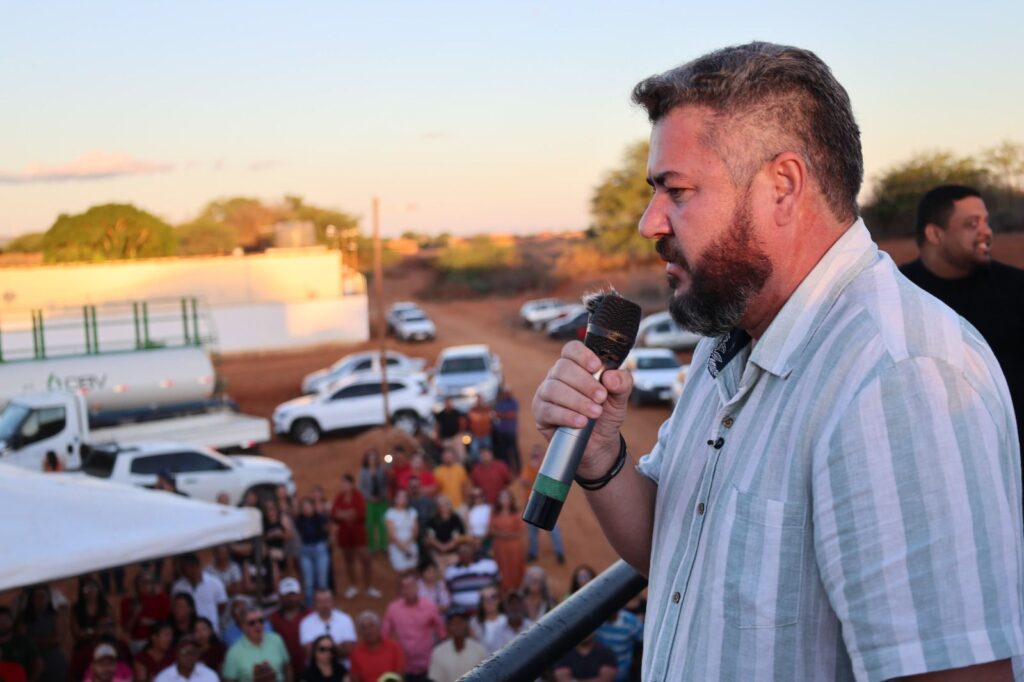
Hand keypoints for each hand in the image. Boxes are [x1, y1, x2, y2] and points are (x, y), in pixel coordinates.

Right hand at [533, 340, 631, 468]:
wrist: (600, 443)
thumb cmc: (606, 414)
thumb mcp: (620, 397)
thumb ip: (622, 383)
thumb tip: (611, 377)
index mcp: (576, 365)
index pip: (571, 349)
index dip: (582, 355)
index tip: (596, 366)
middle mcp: (558, 376)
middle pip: (562, 368)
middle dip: (585, 383)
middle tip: (601, 397)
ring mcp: (546, 393)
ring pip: (554, 389)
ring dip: (577, 401)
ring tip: (595, 412)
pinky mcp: (541, 413)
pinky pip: (548, 410)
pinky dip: (567, 415)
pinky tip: (581, 422)